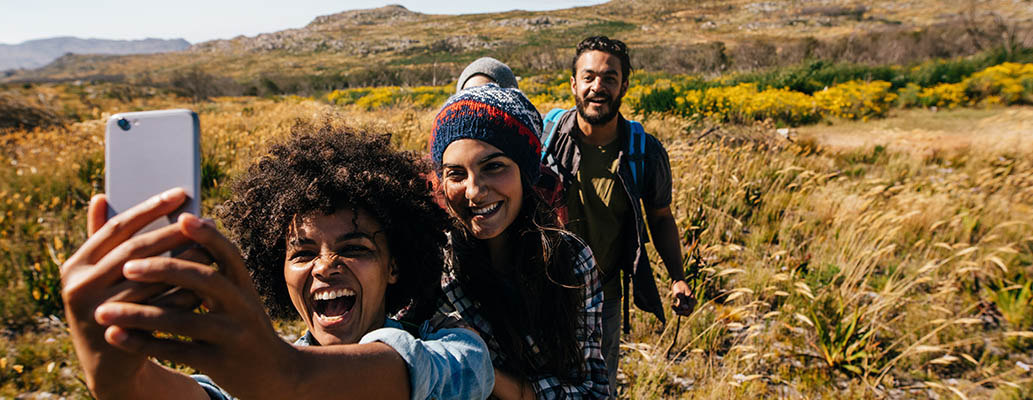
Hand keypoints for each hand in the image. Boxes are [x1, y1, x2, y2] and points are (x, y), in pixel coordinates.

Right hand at [60, 189, 193, 398]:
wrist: (108, 361)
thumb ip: (101, 238)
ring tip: (211, 245)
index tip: (181, 193)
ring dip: (185, 261)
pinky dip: (186, 291)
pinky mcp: (123, 333)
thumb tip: (102, 195)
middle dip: (174, 233)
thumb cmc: (108, 303)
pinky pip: (163, 307)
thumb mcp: (98, 273)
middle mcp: (80, 287)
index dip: (151, 209)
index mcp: (76, 265)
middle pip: (137, 251)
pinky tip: (209, 278)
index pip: (118, 228)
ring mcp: (99, 312)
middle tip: (204, 219)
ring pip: (152, 279)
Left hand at [94, 213, 297, 399]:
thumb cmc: (241, 327)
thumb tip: (181, 234)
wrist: (274, 374)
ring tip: (102, 312)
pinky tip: (116, 336)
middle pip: (205, 281)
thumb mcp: (238, 299)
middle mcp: (242, 306)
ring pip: (183, 320)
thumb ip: (213, 273)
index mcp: (244, 286)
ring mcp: (232, 335)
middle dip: (164, 270)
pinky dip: (144, 343)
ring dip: (140, 315)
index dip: (207, 236)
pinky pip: (177, 351)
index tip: (181, 217)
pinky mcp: (220, 362)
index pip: (227, 254)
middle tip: (126, 267)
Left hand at [670, 280, 695, 315]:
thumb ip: (682, 300)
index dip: (684, 311)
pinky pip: (681, 310)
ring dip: (678, 310)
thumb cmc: (679, 286)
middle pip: (688, 312)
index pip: (690, 308)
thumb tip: (685, 308)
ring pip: (684, 312)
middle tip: (674, 310)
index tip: (677, 312)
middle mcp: (692, 302)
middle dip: (681, 312)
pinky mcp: (685, 304)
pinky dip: (677, 309)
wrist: (678, 282)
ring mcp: (688, 303)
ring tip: (672, 305)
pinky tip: (673, 305)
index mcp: (692, 298)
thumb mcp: (679, 292)